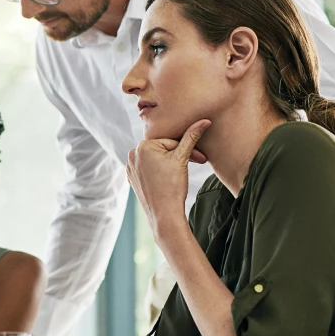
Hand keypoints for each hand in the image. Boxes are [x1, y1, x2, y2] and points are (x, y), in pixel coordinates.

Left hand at [127, 119, 209, 233]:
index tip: (201, 159)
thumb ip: (191, 137)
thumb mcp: (183, 158)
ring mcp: (130, 167)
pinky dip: (159, 171)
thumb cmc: (173, 187)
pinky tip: (167, 180)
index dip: (188, 150)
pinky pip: (149, 169)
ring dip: (170, 162)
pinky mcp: (132, 178)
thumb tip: (204, 121)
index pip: (171, 142)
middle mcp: (132, 154)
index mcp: (142, 146)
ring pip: (157, 159)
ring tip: (179, 174)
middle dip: (180, 156)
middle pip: (163, 149)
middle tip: (197, 164)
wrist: (164, 214)